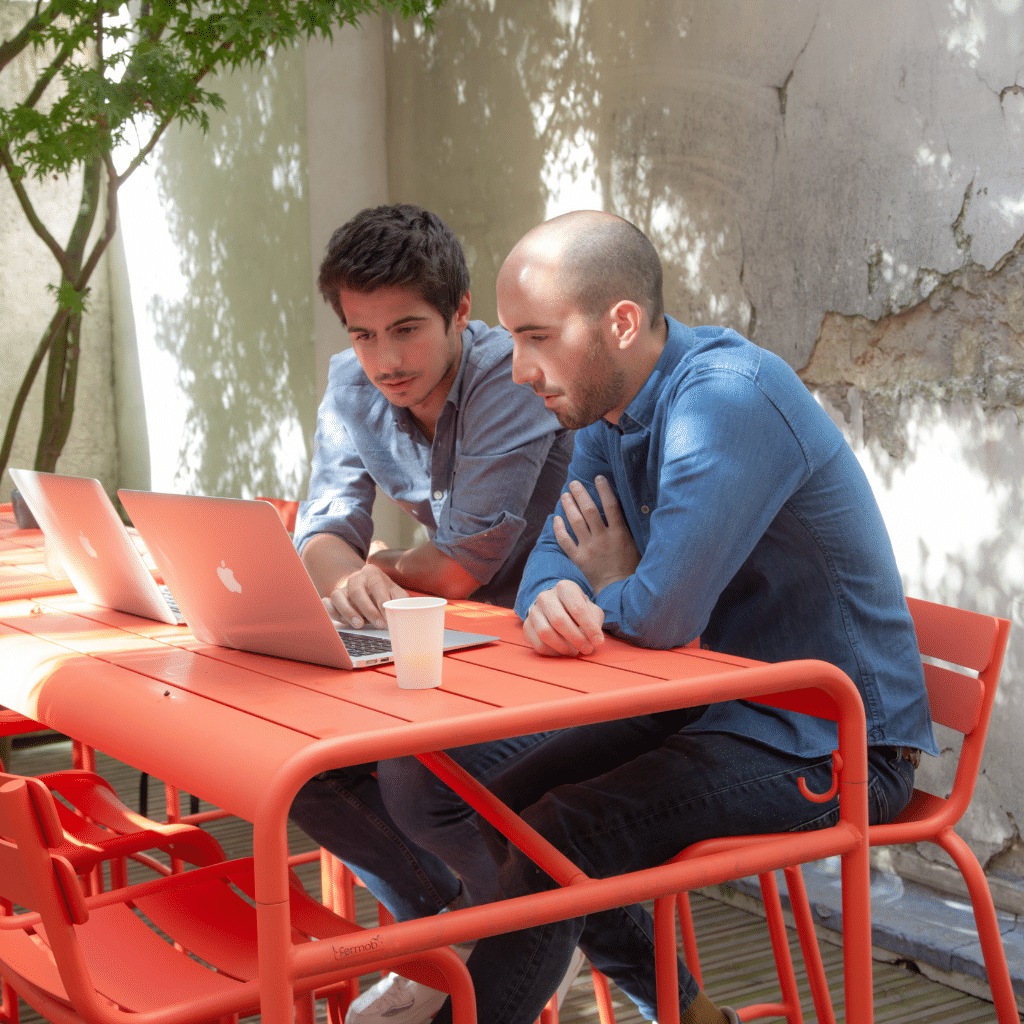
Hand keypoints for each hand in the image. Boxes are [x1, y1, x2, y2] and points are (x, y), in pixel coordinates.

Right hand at [328, 564, 406, 628]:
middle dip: (368, 610)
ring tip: (359, 625)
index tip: (388, 616)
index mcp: (372, 573)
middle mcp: (355, 578)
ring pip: (338, 597)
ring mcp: (342, 588)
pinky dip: (331, 611)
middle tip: (379, 625)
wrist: (366, 588)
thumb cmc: (385, 593)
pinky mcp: (333, 599)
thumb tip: (405, 615)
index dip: (382, 601)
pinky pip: (328, 604)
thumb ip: (400, 602)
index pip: (376, 585)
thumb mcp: (396, 593)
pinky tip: (341, 620)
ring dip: (348, 612)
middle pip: (357, 591)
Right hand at [523, 580, 605, 656]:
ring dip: (563, 647)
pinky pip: (537, 644)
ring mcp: (534, 610)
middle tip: (587, 649)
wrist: (558, 607)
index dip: (589, 627)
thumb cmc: (578, 610)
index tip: (598, 641)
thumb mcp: (592, 610)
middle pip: (559, 620)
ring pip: (545, 633)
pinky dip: (552, 652)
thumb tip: (593, 639)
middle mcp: (545, 596)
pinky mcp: (527, 625)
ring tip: (574, 651)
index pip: (577, 608)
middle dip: (576, 639)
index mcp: (564, 588)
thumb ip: (595, 621)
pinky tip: (562, 651)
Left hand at [553, 475, 639, 592]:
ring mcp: (589, 549)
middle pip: (589, 510)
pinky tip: (556, 518)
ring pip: (576, 522)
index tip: (598, 477)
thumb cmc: (631, 566)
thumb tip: (628, 507)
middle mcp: (603, 539)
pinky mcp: (579, 559)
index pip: (611, 505)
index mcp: (620, 534)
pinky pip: (565, 541)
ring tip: (565, 495)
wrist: (619, 590)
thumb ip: (629, 527)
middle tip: (574, 483)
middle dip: (580, 493)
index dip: (604, 489)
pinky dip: (559, 529)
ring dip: (569, 506)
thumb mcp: (636, 544)